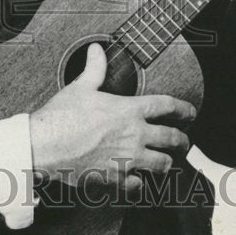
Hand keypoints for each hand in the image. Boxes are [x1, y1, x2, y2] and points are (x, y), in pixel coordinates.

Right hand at [29, 42, 195, 192]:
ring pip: (161, 165)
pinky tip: (138, 181)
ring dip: (166, 163)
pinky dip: (140, 184)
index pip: (167, 106)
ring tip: (167, 162)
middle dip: (183, 141)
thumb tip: (97, 48)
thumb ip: (95, 67)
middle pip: (172, 139)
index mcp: (129, 110)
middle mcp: (134, 135)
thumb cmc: (62, 116)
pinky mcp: (115, 178)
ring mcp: (127, 159)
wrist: (44, 145)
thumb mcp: (81, 86)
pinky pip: (137, 186)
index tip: (191, 112)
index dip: (184, 108)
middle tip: (185, 142)